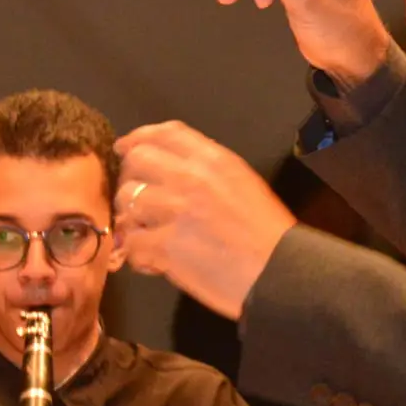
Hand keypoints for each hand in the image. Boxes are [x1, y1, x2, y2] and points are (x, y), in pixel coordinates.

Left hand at [113, 122, 297, 318]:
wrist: (279, 272)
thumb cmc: (267, 232)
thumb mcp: (244, 183)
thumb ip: (208, 170)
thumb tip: (172, 170)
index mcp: (214, 160)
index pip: (165, 133)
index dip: (138, 138)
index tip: (126, 148)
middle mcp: (191, 178)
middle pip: (137, 160)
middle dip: (130, 177)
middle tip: (136, 198)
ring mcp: (175, 211)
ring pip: (127, 200)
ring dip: (130, 217)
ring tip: (144, 232)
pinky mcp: (165, 247)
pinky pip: (131, 242)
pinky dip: (135, 253)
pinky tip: (150, 260)